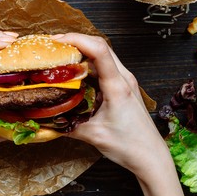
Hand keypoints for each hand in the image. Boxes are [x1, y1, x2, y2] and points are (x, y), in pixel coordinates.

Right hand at [54, 33, 183, 195]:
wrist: (150, 156)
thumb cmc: (129, 145)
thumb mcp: (92, 135)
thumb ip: (67, 124)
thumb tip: (46, 117)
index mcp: (118, 86)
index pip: (99, 50)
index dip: (77, 40)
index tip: (57, 41)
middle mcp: (123, 78)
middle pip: (100, 46)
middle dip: (76, 41)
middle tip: (54, 46)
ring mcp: (124, 81)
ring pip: (102, 55)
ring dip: (82, 51)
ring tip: (61, 55)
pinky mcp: (122, 87)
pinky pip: (104, 67)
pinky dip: (88, 64)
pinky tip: (74, 72)